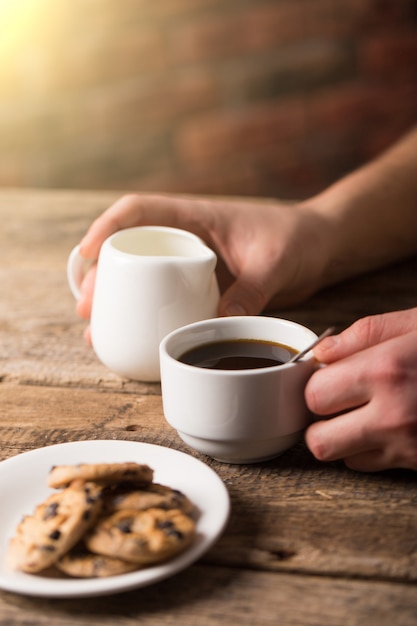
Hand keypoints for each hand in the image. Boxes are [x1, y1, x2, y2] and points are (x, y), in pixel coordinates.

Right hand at [75, 193, 328, 325]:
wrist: (319, 248)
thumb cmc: (298, 239)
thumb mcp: (275, 263)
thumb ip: (250, 292)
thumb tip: (218, 325)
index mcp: (196, 216)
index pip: (139, 210)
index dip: (107, 227)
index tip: (88, 253)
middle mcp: (187, 238)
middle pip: (130, 250)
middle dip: (101, 275)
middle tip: (87, 307)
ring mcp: (191, 264)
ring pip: (141, 278)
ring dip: (117, 301)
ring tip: (96, 329)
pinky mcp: (201, 287)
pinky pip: (166, 300)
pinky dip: (147, 317)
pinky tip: (134, 340)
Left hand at [305, 308, 416, 470]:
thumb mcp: (416, 323)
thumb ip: (363, 335)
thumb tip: (322, 353)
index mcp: (386, 371)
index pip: (314, 395)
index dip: (317, 385)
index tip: (329, 378)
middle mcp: (394, 415)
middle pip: (319, 441)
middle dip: (322, 421)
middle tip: (337, 402)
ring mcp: (410, 446)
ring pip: (343, 459)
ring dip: (345, 439)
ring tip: (365, 414)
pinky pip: (372, 467)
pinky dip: (370, 451)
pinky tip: (387, 428)